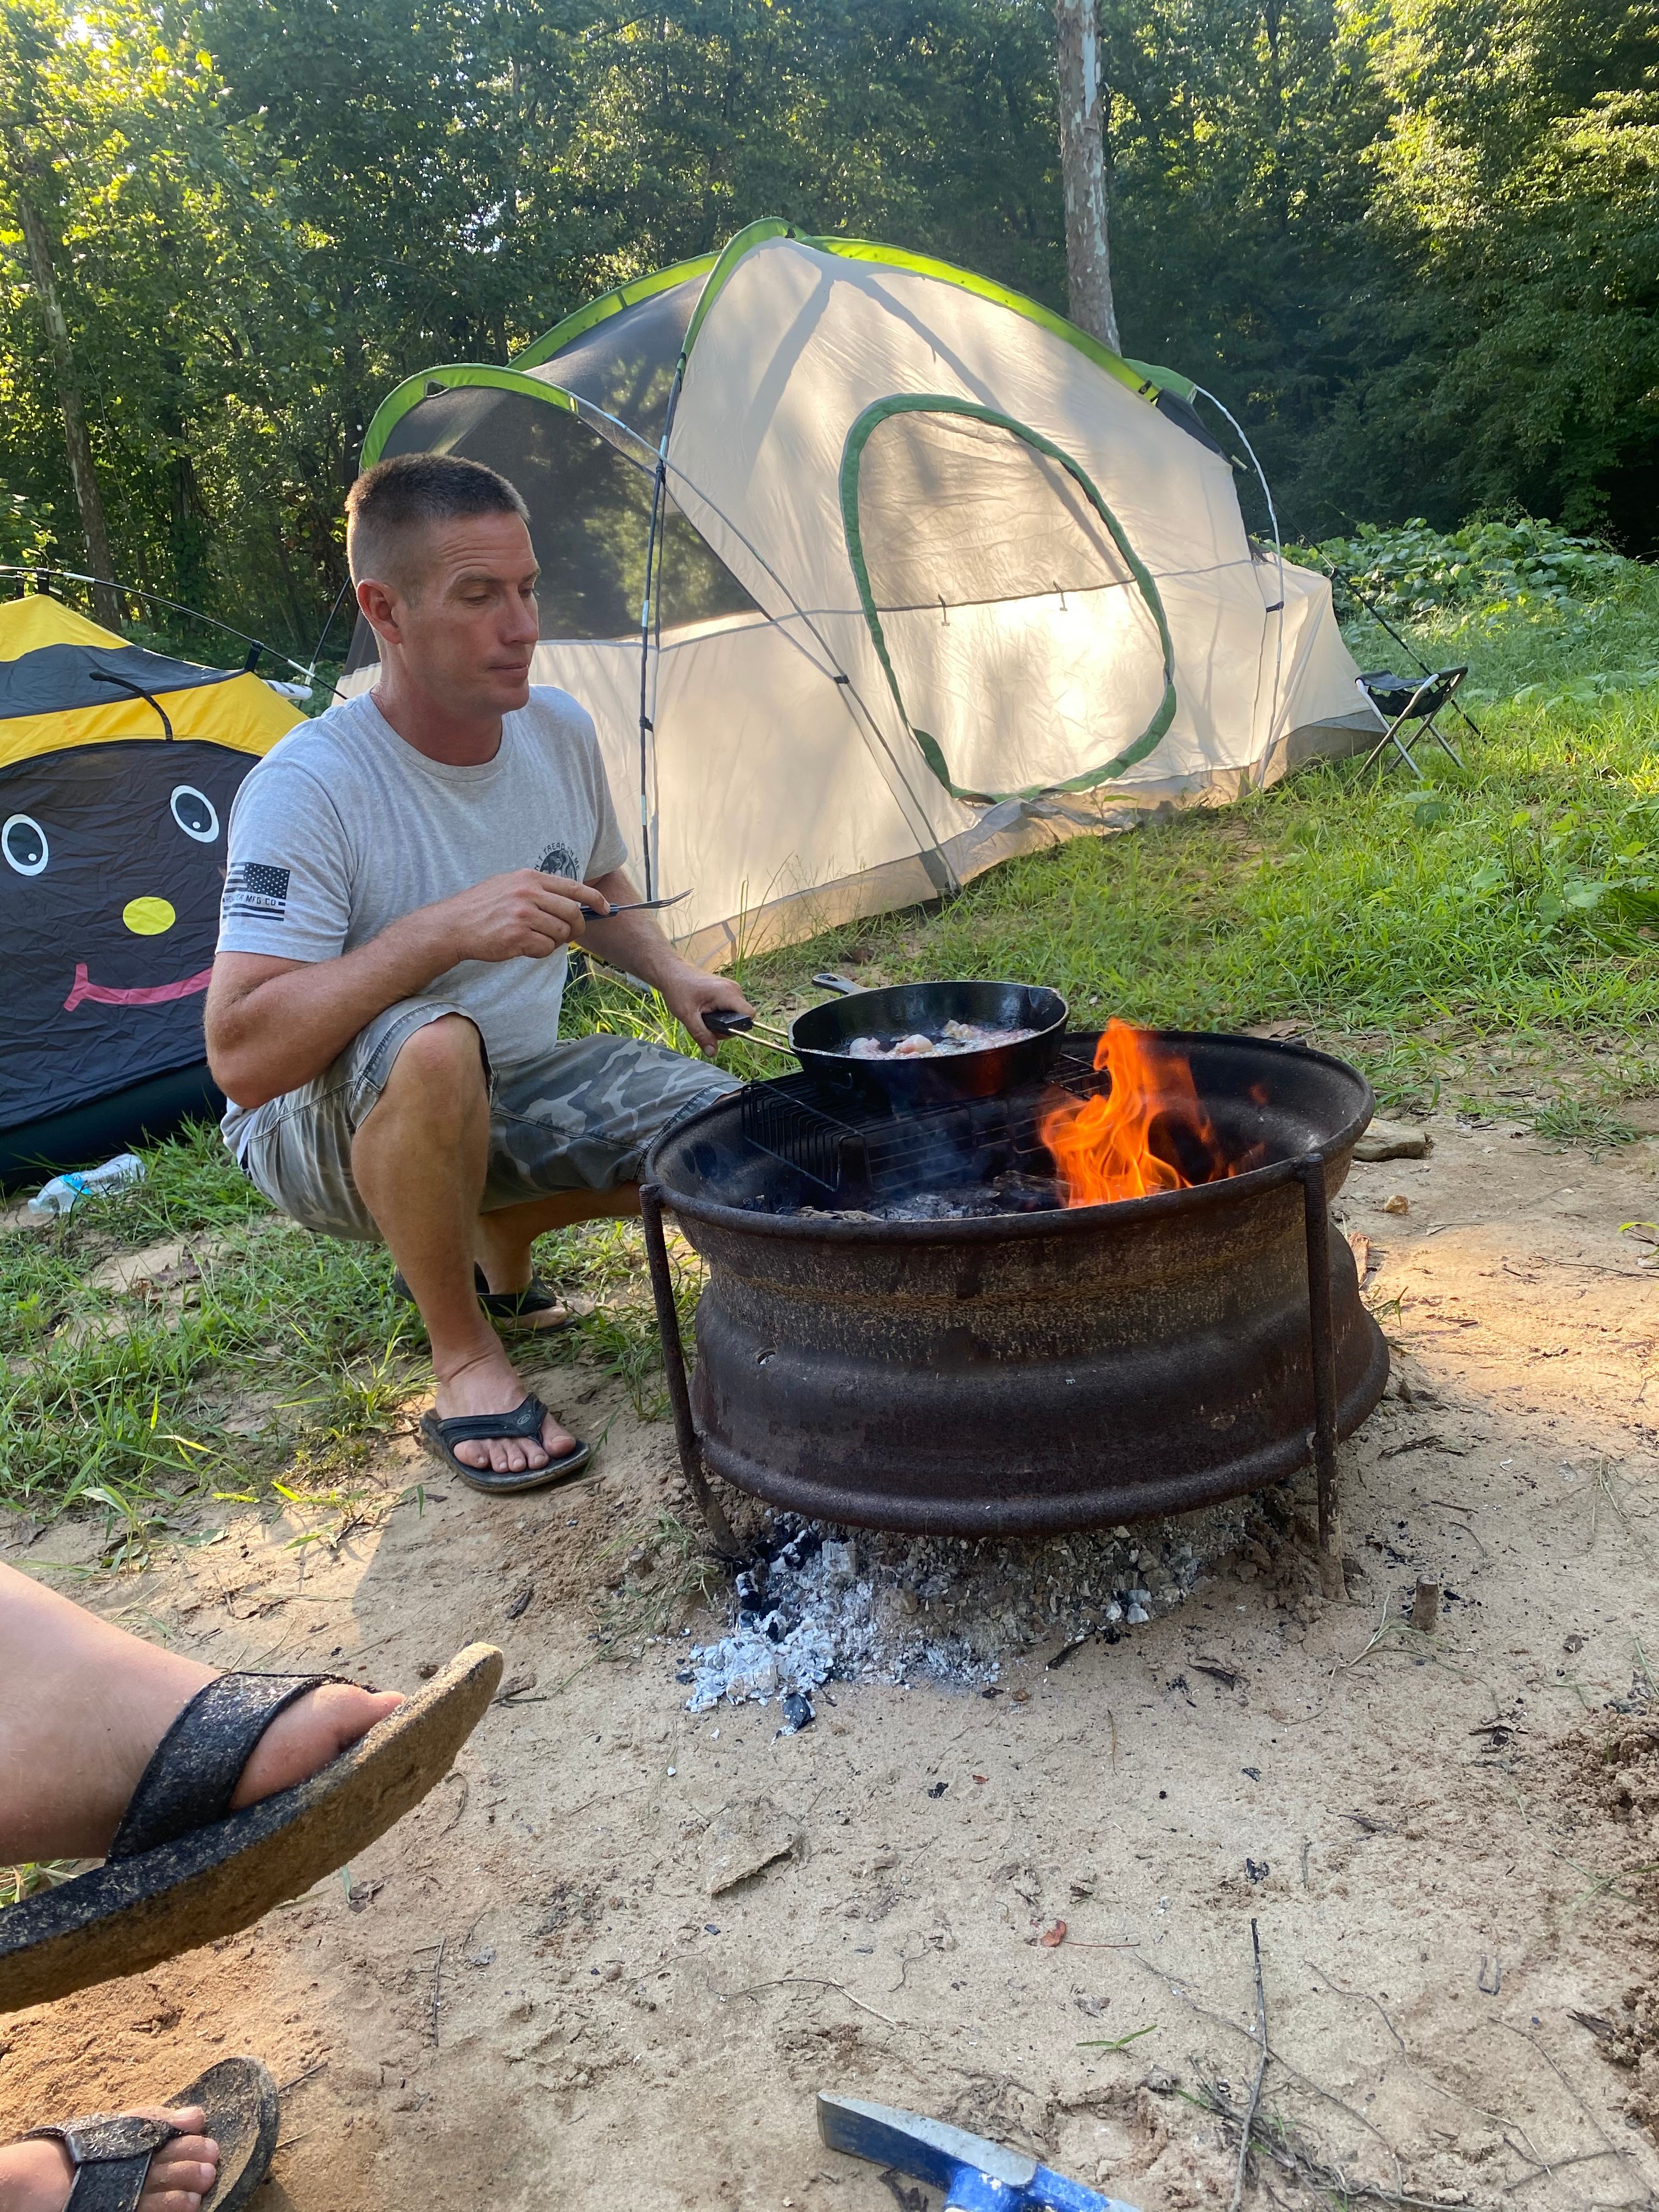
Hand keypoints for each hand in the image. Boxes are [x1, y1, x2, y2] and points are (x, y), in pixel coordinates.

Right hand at [422, 871, 607, 964]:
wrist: (454, 925)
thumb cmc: (482, 907)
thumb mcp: (508, 885)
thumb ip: (536, 889)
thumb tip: (569, 900)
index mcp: (529, 878)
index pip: (573, 887)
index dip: (594, 899)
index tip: (604, 908)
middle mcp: (528, 893)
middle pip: (572, 912)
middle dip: (577, 927)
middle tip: (569, 934)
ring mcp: (523, 915)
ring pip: (561, 932)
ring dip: (555, 941)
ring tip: (538, 939)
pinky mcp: (518, 936)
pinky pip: (546, 947)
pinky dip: (541, 951)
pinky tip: (525, 947)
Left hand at [661, 967, 754, 1056]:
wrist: (672, 973)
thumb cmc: (678, 990)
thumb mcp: (687, 1016)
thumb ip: (701, 1035)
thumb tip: (712, 1053)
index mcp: (727, 994)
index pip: (749, 1015)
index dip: (739, 1028)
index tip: (720, 1030)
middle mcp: (733, 989)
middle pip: (741, 1017)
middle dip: (724, 1027)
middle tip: (704, 1024)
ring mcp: (731, 989)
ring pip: (735, 1014)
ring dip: (721, 1022)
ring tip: (702, 1017)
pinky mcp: (726, 990)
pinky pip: (730, 1008)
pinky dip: (719, 1014)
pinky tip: (704, 1012)